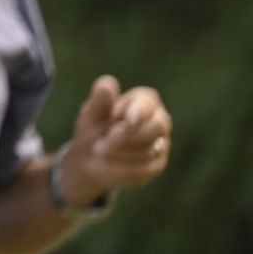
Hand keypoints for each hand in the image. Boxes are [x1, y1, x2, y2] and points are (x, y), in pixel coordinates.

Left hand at [58, 75, 172, 204]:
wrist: (90, 160)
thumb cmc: (93, 129)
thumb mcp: (91, 116)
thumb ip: (100, 102)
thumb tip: (106, 86)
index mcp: (142, 99)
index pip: (148, 102)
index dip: (138, 112)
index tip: (126, 121)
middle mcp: (158, 119)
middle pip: (158, 125)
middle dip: (128, 136)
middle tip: (101, 143)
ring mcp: (162, 142)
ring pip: (151, 149)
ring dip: (121, 152)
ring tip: (98, 151)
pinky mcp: (158, 163)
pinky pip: (148, 167)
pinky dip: (124, 167)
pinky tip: (108, 164)